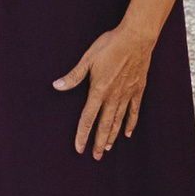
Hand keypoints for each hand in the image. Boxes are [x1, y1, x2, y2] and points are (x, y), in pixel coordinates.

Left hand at [55, 18, 157, 159]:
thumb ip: (74, 76)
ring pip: (118, 121)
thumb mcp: (88, 59)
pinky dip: (130, 123)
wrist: (136, 38)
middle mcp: (113, 97)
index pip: (88, 118)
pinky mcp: (138, 90)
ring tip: (108, 148)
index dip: (82, 135)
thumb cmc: (110, 46)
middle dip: (99, 142)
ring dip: (112, 136)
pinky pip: (134, 111)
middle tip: (96, 157)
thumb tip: (57, 86)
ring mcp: (127, 95)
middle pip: (104, 125)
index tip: (79, 148)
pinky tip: (128, 133)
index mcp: (99, 91)